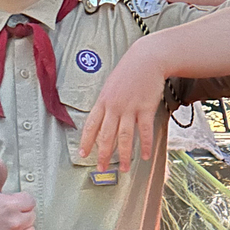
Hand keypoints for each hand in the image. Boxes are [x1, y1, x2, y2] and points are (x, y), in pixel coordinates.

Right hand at [0, 160, 35, 229]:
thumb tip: (1, 161)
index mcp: (11, 205)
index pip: (31, 202)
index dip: (21, 202)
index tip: (10, 204)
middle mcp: (15, 222)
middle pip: (32, 216)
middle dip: (22, 214)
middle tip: (6, 216)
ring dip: (23, 228)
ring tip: (6, 226)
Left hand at [78, 42, 165, 172]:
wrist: (146, 59)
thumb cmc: (129, 71)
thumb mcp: (111, 86)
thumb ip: (106, 103)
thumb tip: (102, 119)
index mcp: (103, 101)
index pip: (91, 126)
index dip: (86, 142)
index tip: (83, 155)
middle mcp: (114, 107)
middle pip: (106, 136)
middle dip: (103, 155)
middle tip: (102, 169)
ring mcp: (130, 108)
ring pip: (124, 137)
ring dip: (123, 155)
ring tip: (124, 169)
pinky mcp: (145, 108)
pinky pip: (144, 131)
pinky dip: (144, 145)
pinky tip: (144, 156)